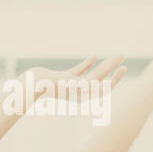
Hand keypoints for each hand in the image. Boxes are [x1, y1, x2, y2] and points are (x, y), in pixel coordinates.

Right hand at [8, 54, 126, 116]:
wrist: (29, 86)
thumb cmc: (49, 87)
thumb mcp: (71, 84)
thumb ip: (88, 83)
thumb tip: (102, 83)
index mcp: (82, 95)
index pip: (103, 86)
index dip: (114, 77)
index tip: (123, 66)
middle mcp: (78, 92)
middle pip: (100, 80)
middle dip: (112, 68)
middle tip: (122, 57)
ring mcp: (71, 85)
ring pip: (92, 75)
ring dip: (103, 65)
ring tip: (114, 57)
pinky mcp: (63, 79)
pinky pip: (79, 71)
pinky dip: (88, 64)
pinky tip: (95, 56)